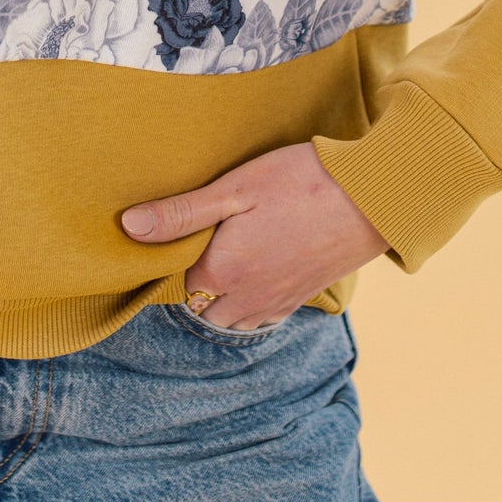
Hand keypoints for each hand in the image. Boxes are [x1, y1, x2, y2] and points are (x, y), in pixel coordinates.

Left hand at [120, 141, 387, 328]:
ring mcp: (275, 303)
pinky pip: (260, 318)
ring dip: (218, 298)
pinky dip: (248, 304)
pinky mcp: (300, 300)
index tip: (172, 231)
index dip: (168, 256)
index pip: (174, 279)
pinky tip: (255, 271)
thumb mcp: (235, 189)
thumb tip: (129, 227)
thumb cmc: (301, 183)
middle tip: (197, 242)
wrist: (372, 198)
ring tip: (224, 257)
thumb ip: (182, 213)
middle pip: (198, 305)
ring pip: (228, 318)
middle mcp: (245, 298)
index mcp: (222, 270)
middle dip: (191, 282)